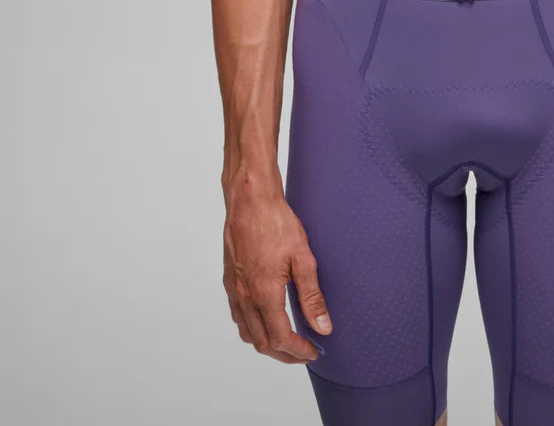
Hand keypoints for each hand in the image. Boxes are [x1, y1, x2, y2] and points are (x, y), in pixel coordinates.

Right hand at [222, 190, 332, 363]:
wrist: (249, 200)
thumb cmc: (275, 223)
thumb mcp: (302, 258)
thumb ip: (312, 296)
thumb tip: (323, 326)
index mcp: (264, 294)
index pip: (281, 339)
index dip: (298, 351)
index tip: (313, 351)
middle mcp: (245, 297)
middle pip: (262, 343)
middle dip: (284, 354)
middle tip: (303, 353)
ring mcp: (234, 289)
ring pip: (247, 333)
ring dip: (267, 344)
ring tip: (287, 341)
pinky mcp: (230, 280)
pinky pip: (238, 316)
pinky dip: (252, 328)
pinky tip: (265, 319)